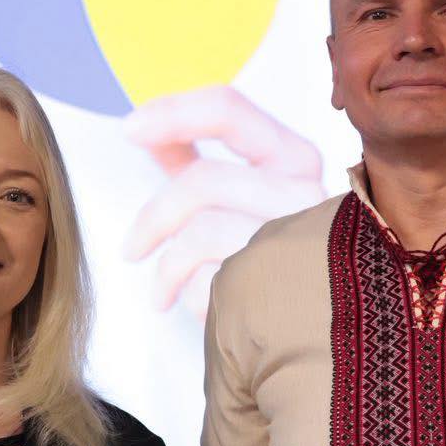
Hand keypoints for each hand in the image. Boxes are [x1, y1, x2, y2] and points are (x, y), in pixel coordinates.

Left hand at [123, 85, 325, 316]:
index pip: (228, 110)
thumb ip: (199, 166)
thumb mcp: (241, 205)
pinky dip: (191, 294)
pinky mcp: (284, 283)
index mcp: (295, 160)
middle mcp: (305, 192)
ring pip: (201, 230)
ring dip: (167, 266)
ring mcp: (298, 237)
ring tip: (160, 291)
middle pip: (203, 179)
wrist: (315, 336)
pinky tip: (201, 307)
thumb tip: (147, 132)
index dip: (171, 114)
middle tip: (131, 248)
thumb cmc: (276, 267)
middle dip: (155, 216)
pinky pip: (210, 278)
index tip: (130, 130)